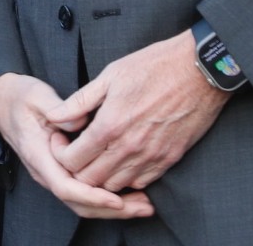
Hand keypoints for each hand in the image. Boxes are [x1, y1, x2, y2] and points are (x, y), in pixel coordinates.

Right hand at [0, 73, 155, 219]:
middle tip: (145, 207)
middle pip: (79, 203)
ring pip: (83, 203)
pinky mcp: (62, 172)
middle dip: (112, 210)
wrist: (2, 102)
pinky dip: (108, 198)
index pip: (65, 186)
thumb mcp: (37, 96)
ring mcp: (53, 174)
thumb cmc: (20, 97)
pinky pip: (85, 194)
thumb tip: (81, 122)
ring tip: (145, 206)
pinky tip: (131, 194)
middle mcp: (45, 171)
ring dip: (114, 208)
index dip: (92, 195)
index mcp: (38, 154)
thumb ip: (59, 108)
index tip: (117, 199)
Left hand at [46, 30, 230, 192]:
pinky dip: (127, 179)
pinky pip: (141, 183)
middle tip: (75, 151)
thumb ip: (79, 101)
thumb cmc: (153, 66)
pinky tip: (121, 160)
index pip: (72, 160)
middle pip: (90, 179)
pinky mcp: (169, 159)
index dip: (60, 153)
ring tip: (97, 157)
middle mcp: (129, 147)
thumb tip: (53, 117)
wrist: (199, 70)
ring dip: (101, 177)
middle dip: (76, 169)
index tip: (61, 141)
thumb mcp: (110, 75)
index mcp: (110, 125)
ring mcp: (151, 156)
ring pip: (114, 186)